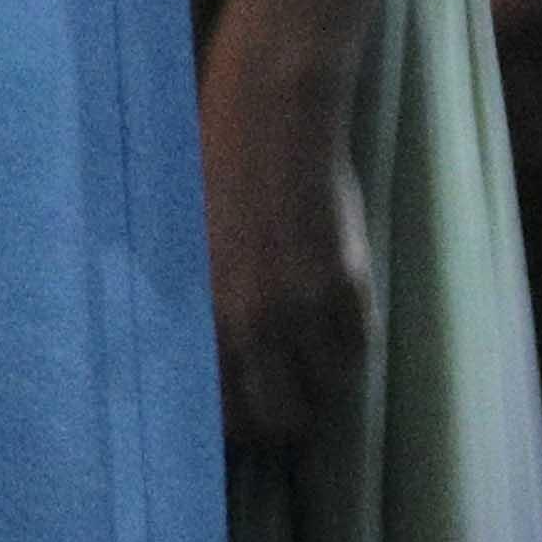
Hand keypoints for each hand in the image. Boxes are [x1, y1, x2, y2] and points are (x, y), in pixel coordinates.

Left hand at [199, 28, 374, 446]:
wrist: (269, 113)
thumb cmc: (211, 168)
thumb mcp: (182, 244)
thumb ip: (195, 303)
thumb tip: (198, 361)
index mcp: (196, 310)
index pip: (218, 412)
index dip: (233, 428)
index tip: (239, 424)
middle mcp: (246, 319)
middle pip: (278, 419)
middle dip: (280, 419)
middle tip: (282, 397)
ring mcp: (300, 306)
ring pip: (326, 395)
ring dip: (321, 387)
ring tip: (310, 360)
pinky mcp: (346, 285)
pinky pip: (359, 350)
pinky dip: (351, 349)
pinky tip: (336, 323)